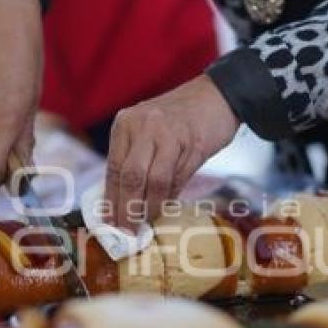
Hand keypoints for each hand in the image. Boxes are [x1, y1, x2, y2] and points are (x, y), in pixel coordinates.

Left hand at [105, 75, 238, 229]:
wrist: (216, 96)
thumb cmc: (178, 119)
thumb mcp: (146, 131)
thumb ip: (134, 160)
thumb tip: (121, 203)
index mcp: (125, 124)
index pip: (113, 168)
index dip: (111, 199)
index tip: (110, 223)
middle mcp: (142, 125)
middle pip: (130, 176)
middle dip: (127, 209)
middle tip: (128, 231)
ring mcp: (167, 133)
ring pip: (154, 180)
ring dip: (150, 207)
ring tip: (148, 221)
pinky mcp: (191, 142)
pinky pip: (177, 178)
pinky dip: (170, 196)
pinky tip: (166, 205)